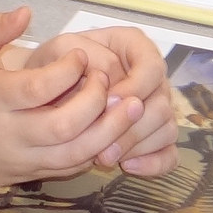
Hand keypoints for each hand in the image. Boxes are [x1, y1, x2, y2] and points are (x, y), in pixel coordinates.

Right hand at [0, 8, 147, 187]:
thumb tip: (26, 11)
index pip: (37, 89)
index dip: (67, 71)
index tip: (81, 55)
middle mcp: (8, 135)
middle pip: (63, 128)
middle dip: (96, 103)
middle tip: (109, 80)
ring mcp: (22, 160)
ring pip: (75, 155)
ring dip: (109, 132)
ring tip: (131, 106)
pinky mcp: (32, 175)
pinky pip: (72, 168)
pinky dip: (97, 149)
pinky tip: (112, 128)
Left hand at [21, 25, 178, 173]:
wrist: (44, 89)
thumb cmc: (54, 63)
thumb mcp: (63, 48)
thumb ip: (92, 58)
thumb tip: (112, 83)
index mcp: (136, 47)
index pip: (152, 68)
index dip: (133, 88)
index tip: (105, 102)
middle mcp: (152, 76)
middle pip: (162, 103)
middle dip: (131, 126)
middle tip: (101, 141)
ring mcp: (156, 106)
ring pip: (166, 129)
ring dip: (136, 146)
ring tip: (104, 156)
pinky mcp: (154, 135)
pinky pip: (169, 154)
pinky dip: (153, 164)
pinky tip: (126, 165)